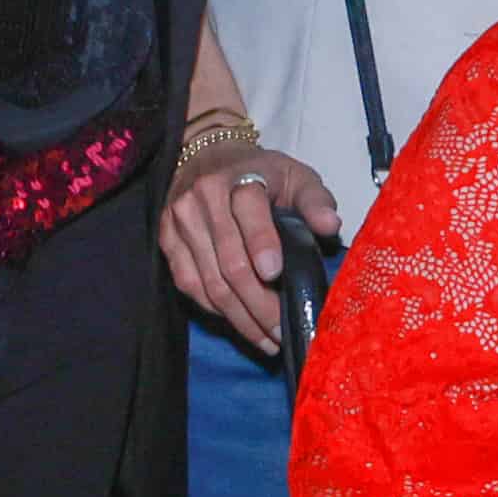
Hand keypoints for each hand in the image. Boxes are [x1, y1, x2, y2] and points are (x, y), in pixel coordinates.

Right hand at [159, 144, 341, 352]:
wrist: (209, 157)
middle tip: (281, 329)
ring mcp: (179, 220)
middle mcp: (201, 198)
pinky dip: (215, 310)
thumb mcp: (296, 176)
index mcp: (238, 178)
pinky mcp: (167, 240)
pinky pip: (189, 284)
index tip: (275, 273)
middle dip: (258, 302)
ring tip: (266, 339)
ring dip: (239, 317)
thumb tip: (330, 225)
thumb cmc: (263, 174)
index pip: (248, 211)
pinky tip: (240, 324)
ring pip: (209, 281)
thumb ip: (315, 201)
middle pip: (229, 260)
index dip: (260, 243)